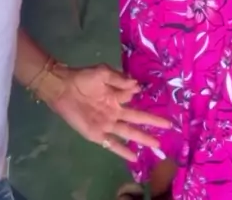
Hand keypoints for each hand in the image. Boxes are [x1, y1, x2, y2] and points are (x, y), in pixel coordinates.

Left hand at [46, 64, 169, 161]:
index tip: (148, 93)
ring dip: (143, 138)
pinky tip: (134, 157)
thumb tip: (137, 86)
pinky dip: (123, 151)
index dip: (141, 95)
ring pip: (129, 132)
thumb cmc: (83, 78)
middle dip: (153, 123)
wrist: (63, 88)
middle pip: (137, 119)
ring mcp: (107, 123)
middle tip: (169, 127)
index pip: (133, 97)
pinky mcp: (97, 134)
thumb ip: (119, 80)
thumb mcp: (103, 73)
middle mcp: (115, 111)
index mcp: (117, 95)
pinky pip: (112, 144)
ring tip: (157, 144)